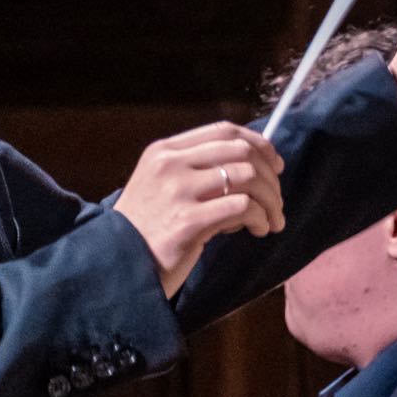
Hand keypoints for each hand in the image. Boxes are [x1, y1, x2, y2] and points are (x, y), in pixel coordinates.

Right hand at [112, 121, 285, 297]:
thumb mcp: (162, 187)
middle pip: (241, 152)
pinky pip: (242, 208)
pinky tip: (259, 230)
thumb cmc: (147, 229)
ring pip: (247, 177)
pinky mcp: (188, 222)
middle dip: (270, 176)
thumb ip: (198, 172)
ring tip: (272, 220)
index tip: (275, 165)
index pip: (224, 131)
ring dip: (270, 200)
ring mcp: (178, 192)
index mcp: (165, 151)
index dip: (258, 144)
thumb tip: (253, 169)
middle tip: (277, 201)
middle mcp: (170, 164)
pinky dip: (260, 218)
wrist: (118, 265)